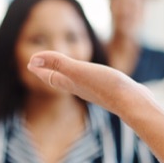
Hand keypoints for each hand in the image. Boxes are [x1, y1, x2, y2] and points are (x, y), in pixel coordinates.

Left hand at [26, 52, 146, 117]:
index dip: (40, 69)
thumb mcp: (79, 70)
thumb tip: (34, 59)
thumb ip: (58, 63)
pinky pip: (92, 82)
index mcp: (72, 83)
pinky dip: (86, 76)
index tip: (30, 63)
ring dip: (67, 75)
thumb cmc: (106, 86)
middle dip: (50, 72)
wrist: (133, 102)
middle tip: (40, 66)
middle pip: (61, 80)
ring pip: (77, 82)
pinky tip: (94, 76)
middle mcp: (82, 88)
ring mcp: (96, 91)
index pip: (50, 76)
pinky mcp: (110, 90)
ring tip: (64, 70)